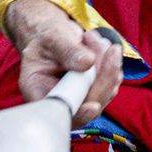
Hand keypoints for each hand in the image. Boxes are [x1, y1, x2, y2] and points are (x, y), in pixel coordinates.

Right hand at [4, 0, 123, 126]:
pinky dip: (111, 61)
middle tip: (110, 49)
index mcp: (39, 94)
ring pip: (106, 92)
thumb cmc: (46, 39)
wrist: (54, 37)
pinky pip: (112, 82)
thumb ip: (67, 50)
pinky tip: (98, 44)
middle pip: (90, 105)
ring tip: (91, 38)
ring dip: (107, 63)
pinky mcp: (95, 90)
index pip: (60, 112)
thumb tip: (87, 62)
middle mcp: (61, 102)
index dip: (78, 114)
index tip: (92, 106)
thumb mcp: (51, 39)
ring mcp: (81, 99)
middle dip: (104, 77)